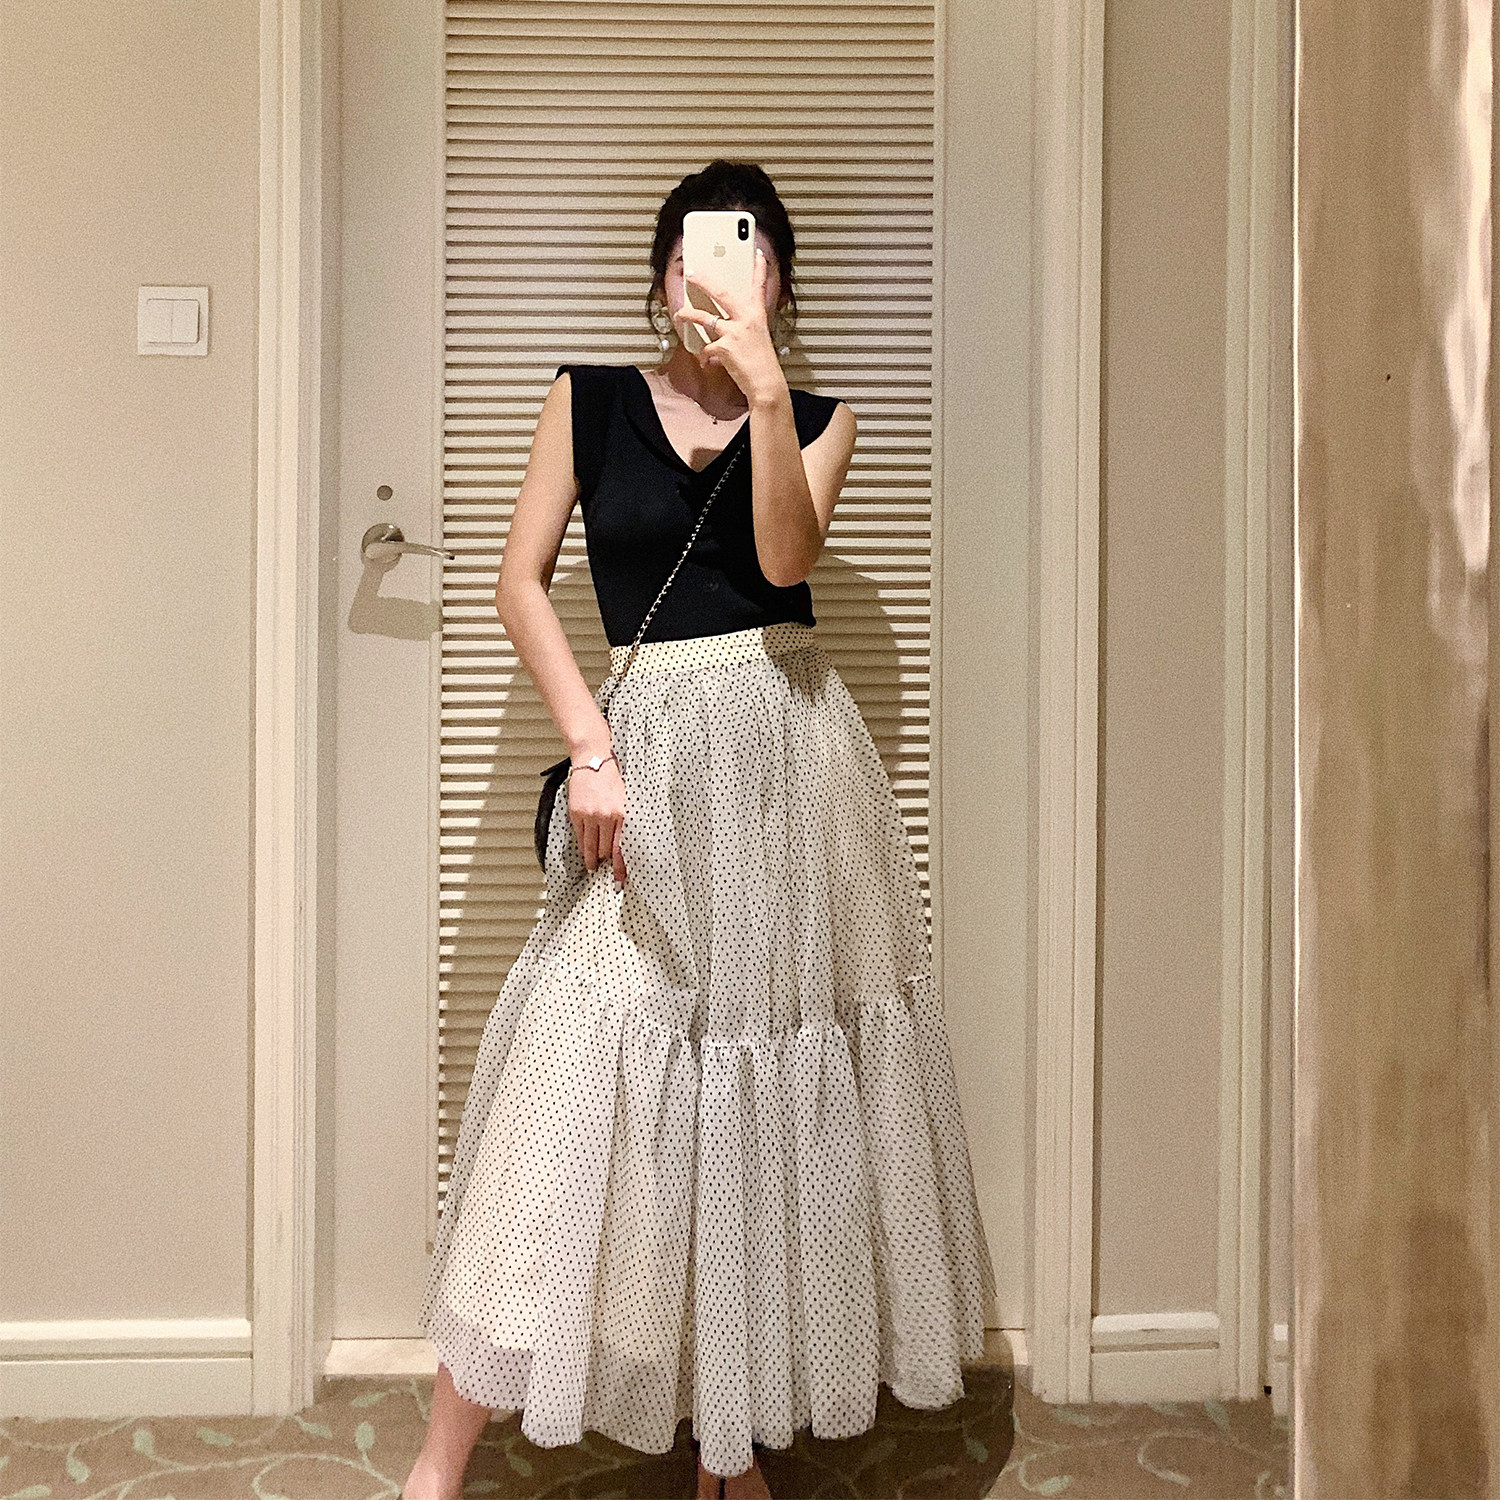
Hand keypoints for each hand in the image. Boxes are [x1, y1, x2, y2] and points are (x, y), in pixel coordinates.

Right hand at [567, 756, 627, 885]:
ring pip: (591, 846)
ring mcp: (590, 816)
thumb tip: (625, 842)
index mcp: (622, 814)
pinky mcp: (577, 813)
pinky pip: (580, 836)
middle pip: (605, 850)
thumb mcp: (626, 799)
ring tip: (593, 866)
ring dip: (592, 858)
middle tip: (607, 873)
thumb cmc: (612, 777)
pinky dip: (583, 846)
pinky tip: (585, 852)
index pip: (621, 848)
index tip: (620, 879)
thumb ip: (625, 820)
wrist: (593, 760)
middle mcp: (606, 816)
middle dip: (606, 863)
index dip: (620, 867)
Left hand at [676, 248, 787, 408]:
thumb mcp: (758, 340)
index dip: (759, 269)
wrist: (765, 384)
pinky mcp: (724, 346)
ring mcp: (734, 331)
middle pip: (721, 293)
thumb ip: (742, 329)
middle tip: (692, 273)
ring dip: (688, 315)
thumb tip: (723, 330)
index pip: (759, 287)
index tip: (757, 254)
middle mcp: (746, 319)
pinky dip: (706, 355)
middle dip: (703, 281)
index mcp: (757, 316)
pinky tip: (708, 361)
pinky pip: (707, 347)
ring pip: (704, 317)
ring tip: (679, 314)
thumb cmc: (762, 365)